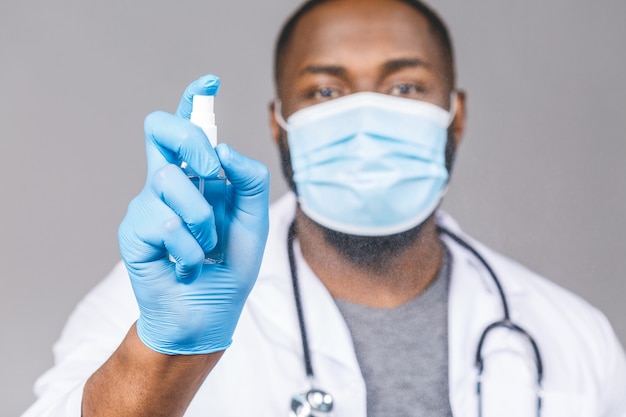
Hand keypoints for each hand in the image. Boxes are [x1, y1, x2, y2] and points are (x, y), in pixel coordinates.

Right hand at [118, 74, 269, 353]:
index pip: (188, 130)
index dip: (194, 101)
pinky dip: (189, 250)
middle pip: (162, 131)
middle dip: (192, 141)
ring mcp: (147, 205)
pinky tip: (187, 265)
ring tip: (204, 248)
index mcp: (197, 178)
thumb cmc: (229, 266)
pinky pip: (165, 223)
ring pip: (173, 183)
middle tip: (212, 172)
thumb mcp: (253, 221)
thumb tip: (224, 150)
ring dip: (202, 221)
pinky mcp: (133, 231)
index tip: (210, 80)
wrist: (208, 313)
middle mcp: (168, 183)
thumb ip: (248, 182)